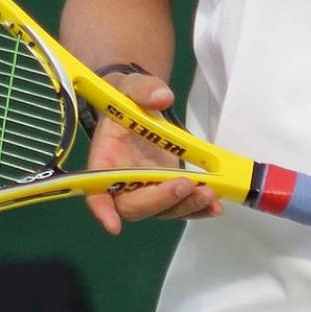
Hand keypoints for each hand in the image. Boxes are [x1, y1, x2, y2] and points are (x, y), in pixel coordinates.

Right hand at [84, 72, 222, 235]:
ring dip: (185, 207)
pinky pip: (179, 206)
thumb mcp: (130, 86)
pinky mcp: (166, 189)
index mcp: (105, 158)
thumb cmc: (126, 100)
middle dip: (161, 200)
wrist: (138, 107)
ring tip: (209, 195)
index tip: (113, 224)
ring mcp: (146, 188)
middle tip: (186, 185)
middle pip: (135, 205)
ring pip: (161, 211)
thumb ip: (142, 89)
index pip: (96, 189)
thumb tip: (162, 97)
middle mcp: (122, 181)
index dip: (102, 209)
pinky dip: (198, 209)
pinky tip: (214, 207)